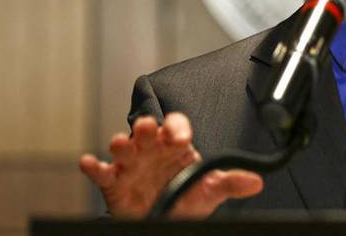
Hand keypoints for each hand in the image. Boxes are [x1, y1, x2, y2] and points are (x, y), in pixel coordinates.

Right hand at [79, 112, 262, 217]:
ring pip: (123, 147)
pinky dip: (93, 166)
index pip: (176, 126)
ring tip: (120, 143)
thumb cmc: (184, 198)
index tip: (180, 137)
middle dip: (146, 128)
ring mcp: (132, 165)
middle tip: (148, 128)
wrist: (165, 219)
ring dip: (121, 143)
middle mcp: (152, 150)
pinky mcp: (114, 183)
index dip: (177, 127)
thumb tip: (256, 181)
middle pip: (147, 131)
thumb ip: (231, 182)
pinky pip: (101, 173)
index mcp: (175, 146)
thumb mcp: (209, 190)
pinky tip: (89, 162)